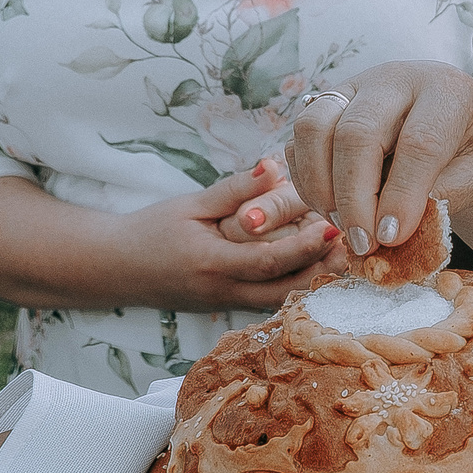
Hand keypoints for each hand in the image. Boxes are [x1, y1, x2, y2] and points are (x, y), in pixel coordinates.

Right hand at [102, 160, 340, 309]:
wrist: (113, 270)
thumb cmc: (149, 232)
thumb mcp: (189, 205)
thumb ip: (234, 190)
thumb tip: (274, 166)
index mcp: (212, 265)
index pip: (268, 261)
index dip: (305, 248)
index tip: (335, 228)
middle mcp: (223, 292)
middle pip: (286, 289)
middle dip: (324, 271)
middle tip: (360, 247)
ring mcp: (228, 305)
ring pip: (282, 299)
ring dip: (316, 280)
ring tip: (351, 256)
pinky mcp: (230, 307)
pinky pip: (271, 299)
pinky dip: (298, 285)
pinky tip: (324, 268)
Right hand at [285, 62, 472, 258]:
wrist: (465, 125)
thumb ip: (440, 197)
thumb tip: (391, 229)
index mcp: (447, 91)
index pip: (418, 143)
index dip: (402, 195)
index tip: (392, 238)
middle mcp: (396, 79)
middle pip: (356, 132)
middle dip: (354, 197)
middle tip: (364, 243)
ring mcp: (355, 86)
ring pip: (313, 126)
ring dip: (321, 187)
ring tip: (345, 226)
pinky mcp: (326, 102)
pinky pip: (298, 140)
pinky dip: (307, 181)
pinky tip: (332, 210)